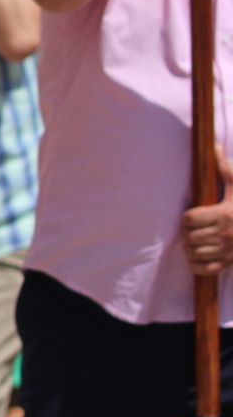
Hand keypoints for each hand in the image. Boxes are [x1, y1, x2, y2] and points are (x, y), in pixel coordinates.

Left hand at [182, 157, 232, 275]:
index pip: (190, 218)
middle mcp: (225, 234)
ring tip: (195, 241)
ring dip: (190, 248)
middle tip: (193, 229)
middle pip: (188, 236)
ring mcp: (227, 251)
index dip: (188, 217)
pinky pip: (203, 269)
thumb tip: (214, 146)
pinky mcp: (228, 263)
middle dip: (188, 232)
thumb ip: (225, 169)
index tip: (193, 216)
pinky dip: (196, 265)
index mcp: (225, 214)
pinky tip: (199, 255)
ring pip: (193, 253)